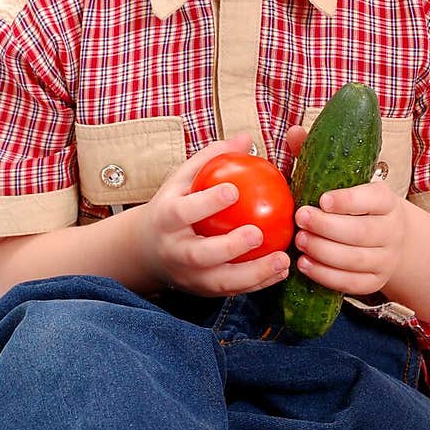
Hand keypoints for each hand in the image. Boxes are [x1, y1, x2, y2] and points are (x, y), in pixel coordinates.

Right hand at [140, 132, 290, 296]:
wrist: (146, 250)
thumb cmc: (172, 205)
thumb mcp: (182, 180)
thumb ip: (212, 159)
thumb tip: (245, 138)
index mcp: (167, 218)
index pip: (183, 211)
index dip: (206, 202)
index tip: (233, 190)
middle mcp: (175, 250)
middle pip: (200, 254)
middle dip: (230, 247)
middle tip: (258, 233)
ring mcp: (188, 276)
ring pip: (220, 281)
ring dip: (253, 274)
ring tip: (282, 261)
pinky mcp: (202, 291)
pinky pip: (232, 290)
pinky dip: (258, 283)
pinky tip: (281, 271)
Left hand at [284, 125, 406, 294]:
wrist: (394, 240)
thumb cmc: (357, 205)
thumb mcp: (346, 180)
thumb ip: (319, 156)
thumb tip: (295, 131)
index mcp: (385, 200)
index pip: (373, 199)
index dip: (348, 200)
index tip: (322, 199)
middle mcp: (391, 230)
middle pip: (362, 232)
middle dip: (327, 227)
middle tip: (300, 219)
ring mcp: (386, 258)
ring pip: (356, 259)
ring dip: (324, 252)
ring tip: (299, 241)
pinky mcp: (375, 282)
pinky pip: (352, 284)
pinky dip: (327, 276)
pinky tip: (305, 266)